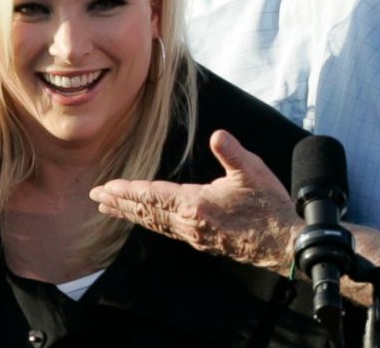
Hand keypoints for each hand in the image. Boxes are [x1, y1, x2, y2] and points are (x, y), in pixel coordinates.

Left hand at [89, 129, 303, 273]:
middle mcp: (190, 223)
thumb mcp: (253, 172)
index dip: (129, 189)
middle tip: (96, 197)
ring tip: (110, 208)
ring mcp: (195, 235)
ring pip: (154, 223)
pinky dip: (149, 222)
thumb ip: (232, 153)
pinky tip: (145, 219)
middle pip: (147, 212)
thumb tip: (217, 135)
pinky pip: (166, 230)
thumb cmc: (269, 206)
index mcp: (197, 205)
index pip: (154, 195)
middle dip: (120, 203)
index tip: (107, 187)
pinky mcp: (202, 240)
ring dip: (131, 214)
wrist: (283, 243)